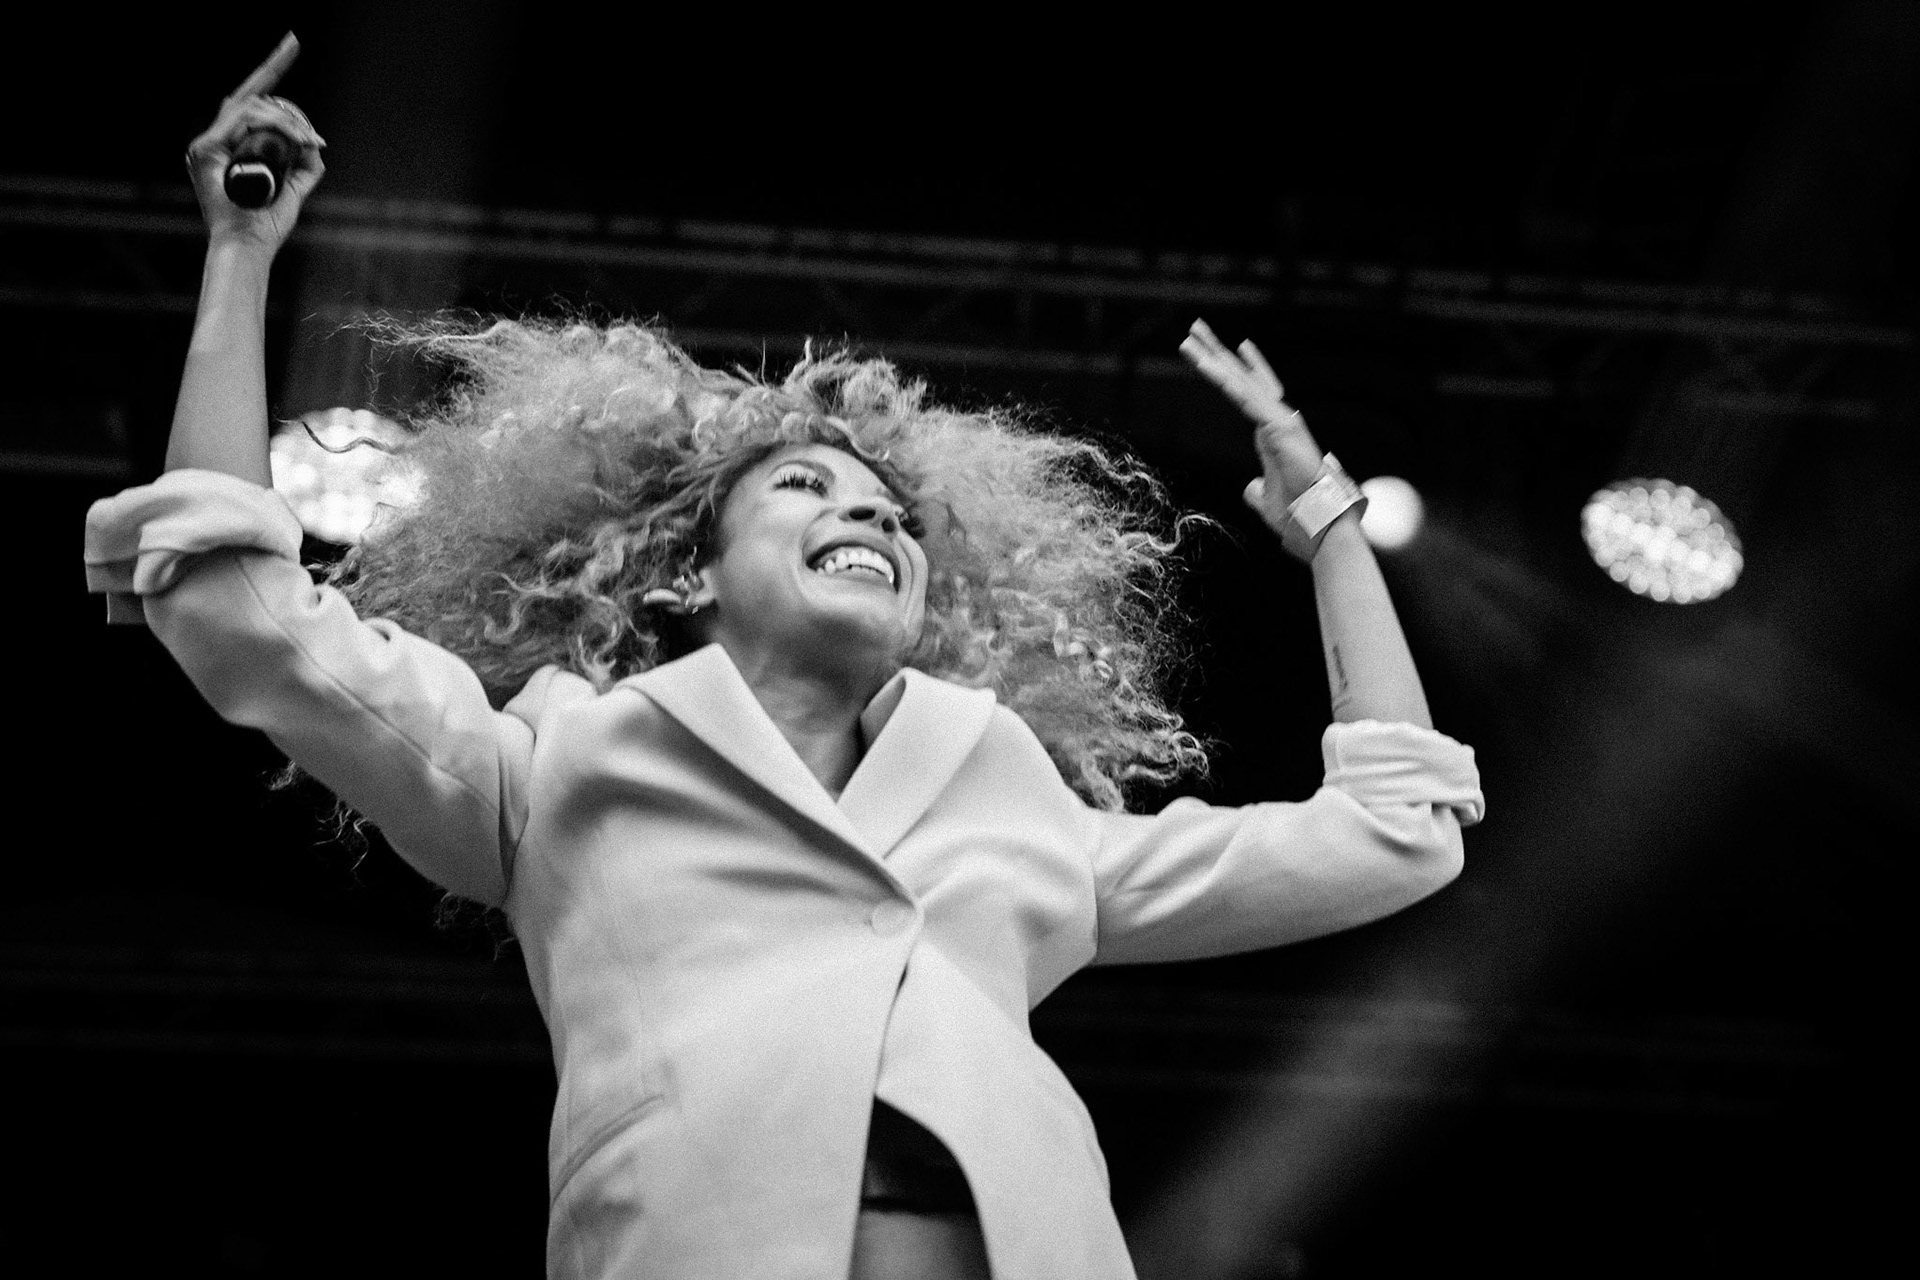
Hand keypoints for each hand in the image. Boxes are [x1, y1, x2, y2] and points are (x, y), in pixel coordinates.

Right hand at [183, 33, 324, 251]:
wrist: (249, 247)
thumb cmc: (267, 225)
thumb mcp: (295, 190)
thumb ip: (304, 166)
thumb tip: (315, 145)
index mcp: (231, 147)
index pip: (251, 101)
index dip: (273, 68)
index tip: (293, 42)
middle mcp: (215, 140)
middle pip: (255, 102)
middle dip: (290, 114)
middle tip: (313, 140)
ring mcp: (206, 143)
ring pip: (251, 107)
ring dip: (287, 122)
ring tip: (307, 144)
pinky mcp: (204, 149)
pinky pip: (244, 120)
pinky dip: (274, 126)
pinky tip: (296, 141)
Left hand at [1179, 319, 1327, 535]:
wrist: (1319, 525)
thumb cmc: (1298, 514)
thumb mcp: (1267, 500)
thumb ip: (1257, 491)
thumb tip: (1249, 488)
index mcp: (1273, 432)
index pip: (1249, 393)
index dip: (1233, 370)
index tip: (1218, 351)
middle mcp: (1277, 419)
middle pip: (1241, 378)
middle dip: (1216, 351)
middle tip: (1194, 327)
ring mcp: (1279, 421)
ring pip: (1240, 383)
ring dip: (1213, 359)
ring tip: (1190, 338)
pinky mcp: (1279, 429)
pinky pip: (1246, 399)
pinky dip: (1226, 381)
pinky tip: (1207, 365)